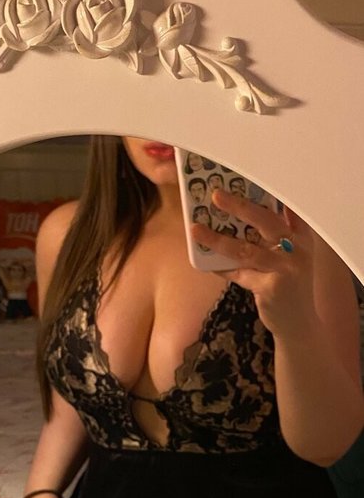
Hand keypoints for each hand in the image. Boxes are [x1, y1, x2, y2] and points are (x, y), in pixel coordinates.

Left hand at [192, 189, 320, 338]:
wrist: (299, 324)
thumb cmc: (288, 285)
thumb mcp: (290, 256)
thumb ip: (275, 234)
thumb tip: (238, 212)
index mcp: (302, 236)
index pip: (287, 206)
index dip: (268, 190)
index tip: (247, 174)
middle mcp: (298, 248)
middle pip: (266, 220)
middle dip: (239, 206)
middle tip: (215, 195)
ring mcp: (287, 268)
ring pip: (246, 249)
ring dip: (218, 239)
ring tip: (196, 229)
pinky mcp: (272, 288)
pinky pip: (239, 274)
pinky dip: (221, 268)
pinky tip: (205, 262)